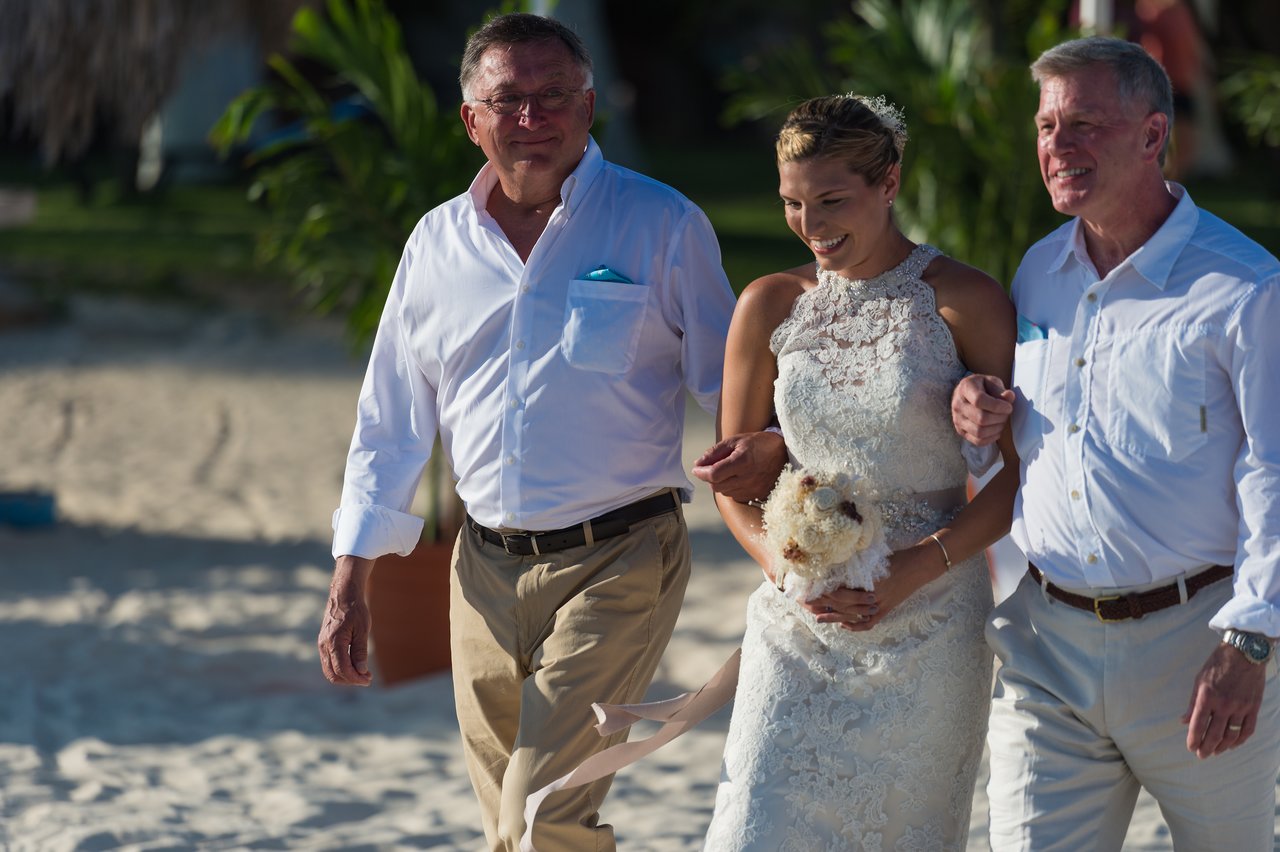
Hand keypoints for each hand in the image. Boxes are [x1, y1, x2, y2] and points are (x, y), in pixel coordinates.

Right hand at [318, 555, 374, 685]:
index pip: (342, 669)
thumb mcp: (362, 630)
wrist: (343, 595)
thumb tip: (361, 671)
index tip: (368, 679)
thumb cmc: (355, 610)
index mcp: (334, 642)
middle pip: (333, 674)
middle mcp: (324, 645)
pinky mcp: (323, 643)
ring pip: (329, 671)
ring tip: (362, 673)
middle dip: (350, 680)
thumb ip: (360, 651)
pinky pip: (329, 663)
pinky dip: (340, 669)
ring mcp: (322, 645)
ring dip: (345, 676)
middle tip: (367, 678)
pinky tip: (354, 666)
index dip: (355, 678)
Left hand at [692, 431, 786, 502]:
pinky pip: (736, 497)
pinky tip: (739, 478)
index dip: (701, 473)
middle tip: (713, 467)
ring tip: (729, 471)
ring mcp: (754, 489)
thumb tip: (697, 464)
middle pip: (717, 486)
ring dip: (721, 483)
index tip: (696, 469)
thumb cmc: (756, 443)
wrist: (783, 452)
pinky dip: (732, 489)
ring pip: (725, 492)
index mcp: (742, 462)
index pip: (713, 475)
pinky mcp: (758, 495)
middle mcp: (748, 478)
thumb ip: (714, 452)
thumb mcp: (735, 441)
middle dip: (710, 477)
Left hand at [806, 543, 942, 630]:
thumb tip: (834, 567)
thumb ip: (856, 566)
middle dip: (824, 604)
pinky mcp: (886, 610)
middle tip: (807, 604)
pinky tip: (844, 625)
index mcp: (867, 582)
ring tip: (818, 617)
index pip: (840, 591)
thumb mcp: (874, 559)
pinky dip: (856, 626)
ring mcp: (879, 605)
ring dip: (834, 617)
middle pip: (843, 604)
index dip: (824, 592)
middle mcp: (871, 597)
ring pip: (853, 615)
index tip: (810, 590)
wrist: (920, 566)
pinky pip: (869, 623)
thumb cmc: (897, 557)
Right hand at [952, 374, 1014, 446]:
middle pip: (981, 418)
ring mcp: (957, 419)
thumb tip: (1009, 397)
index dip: (997, 406)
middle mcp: (958, 405)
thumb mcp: (992, 382)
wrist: (967, 394)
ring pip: (979, 432)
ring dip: (996, 428)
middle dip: (1000, 418)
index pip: (979, 400)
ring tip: (1002, 421)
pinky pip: (978, 441)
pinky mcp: (961, 431)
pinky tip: (996, 430)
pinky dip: (991, 438)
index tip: (1008, 407)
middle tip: (1007, 414)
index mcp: (965, 388)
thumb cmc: (983, 387)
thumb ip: (1000, 390)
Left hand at [1182, 642, 1267, 757]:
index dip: (1193, 739)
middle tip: (1201, 755)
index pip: (1198, 724)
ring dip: (1222, 746)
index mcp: (1207, 696)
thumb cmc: (1217, 665)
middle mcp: (1224, 704)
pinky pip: (1248, 730)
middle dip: (1206, 747)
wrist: (1244, 654)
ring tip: (1215, 752)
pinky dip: (1240, 740)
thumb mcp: (1199, 680)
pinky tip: (1232, 745)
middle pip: (1214, 734)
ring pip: (1231, 735)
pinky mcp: (1253, 707)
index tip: (1190, 747)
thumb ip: (1193, 703)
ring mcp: (1241, 707)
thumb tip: (1184, 721)